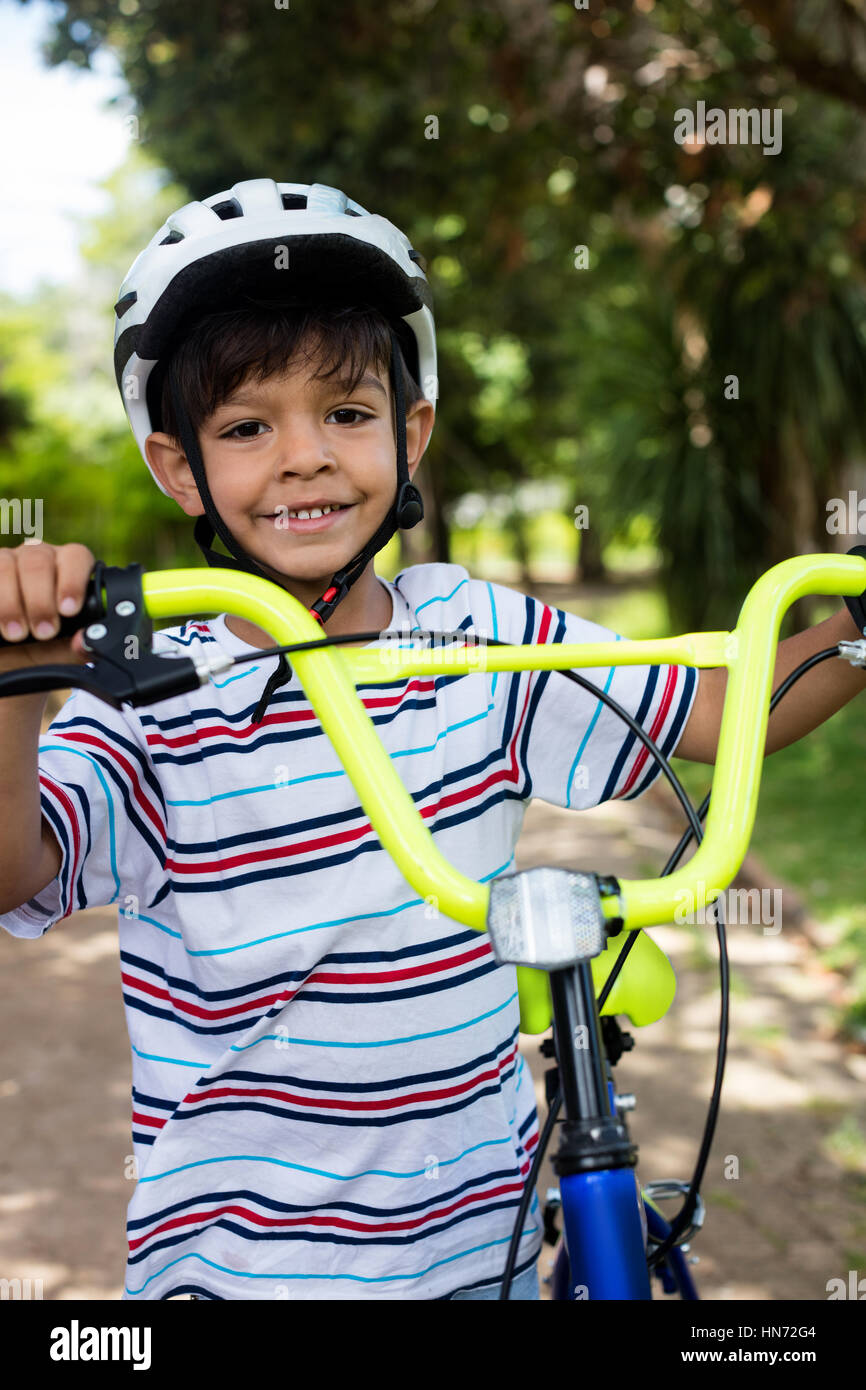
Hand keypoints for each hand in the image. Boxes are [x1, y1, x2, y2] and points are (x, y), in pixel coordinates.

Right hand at [0, 541, 95, 667]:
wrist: (9, 652)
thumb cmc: (41, 646)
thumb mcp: (62, 650)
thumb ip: (80, 647)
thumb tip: (83, 642)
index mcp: (67, 569)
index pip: (76, 557)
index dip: (72, 582)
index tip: (69, 610)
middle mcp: (38, 558)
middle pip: (39, 561)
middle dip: (40, 601)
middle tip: (43, 632)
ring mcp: (9, 560)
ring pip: (7, 565)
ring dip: (11, 603)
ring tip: (17, 634)